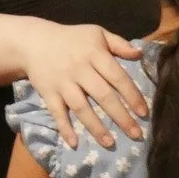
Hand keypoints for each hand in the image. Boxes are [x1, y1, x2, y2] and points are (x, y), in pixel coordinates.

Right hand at [20, 20, 145, 150]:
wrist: (34, 42)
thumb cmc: (72, 39)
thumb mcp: (97, 33)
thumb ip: (119, 44)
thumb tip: (140, 54)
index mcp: (94, 54)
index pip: (117, 76)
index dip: (131, 95)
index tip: (144, 113)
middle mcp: (79, 70)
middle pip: (103, 95)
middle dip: (120, 117)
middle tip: (135, 134)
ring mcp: (63, 83)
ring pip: (81, 107)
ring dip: (96, 127)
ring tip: (110, 144)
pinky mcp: (48, 93)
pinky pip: (57, 113)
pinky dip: (65, 128)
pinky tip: (74, 143)